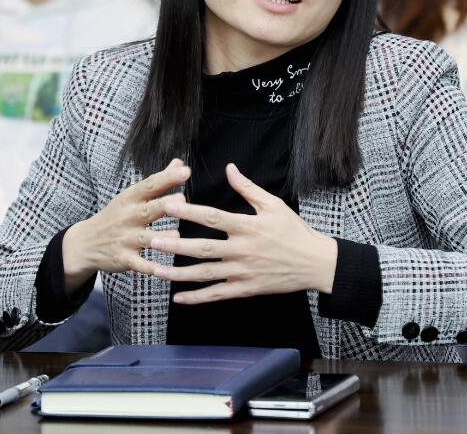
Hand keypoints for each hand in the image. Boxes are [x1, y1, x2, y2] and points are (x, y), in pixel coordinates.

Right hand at [61, 158, 190, 290]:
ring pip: (145, 238)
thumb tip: (179, 162)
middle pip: (148, 210)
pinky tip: (162, 270)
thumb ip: (158, 181)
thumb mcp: (131, 196)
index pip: (149, 185)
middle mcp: (127, 217)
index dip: (167, 178)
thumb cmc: (116, 216)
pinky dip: (148, 268)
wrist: (84, 244)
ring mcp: (124, 239)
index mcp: (130, 199)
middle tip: (182, 200)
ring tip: (177, 236)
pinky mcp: (123, 259)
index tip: (185, 171)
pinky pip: (138, 264)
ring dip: (160, 237)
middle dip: (164, 205)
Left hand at [148, 163, 337, 304]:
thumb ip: (248, 188)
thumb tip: (229, 168)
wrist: (315, 263)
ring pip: (205, 274)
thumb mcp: (273, 204)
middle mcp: (243, 250)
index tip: (169, 205)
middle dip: (176, 245)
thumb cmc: (294, 231)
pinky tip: (178, 297)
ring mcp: (243, 273)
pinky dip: (197, 298)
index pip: (213, 218)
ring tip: (155, 270)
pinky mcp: (246, 290)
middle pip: (203, 248)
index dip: (190, 211)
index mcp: (248, 227)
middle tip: (152, 240)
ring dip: (178, 273)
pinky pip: (217, 295)